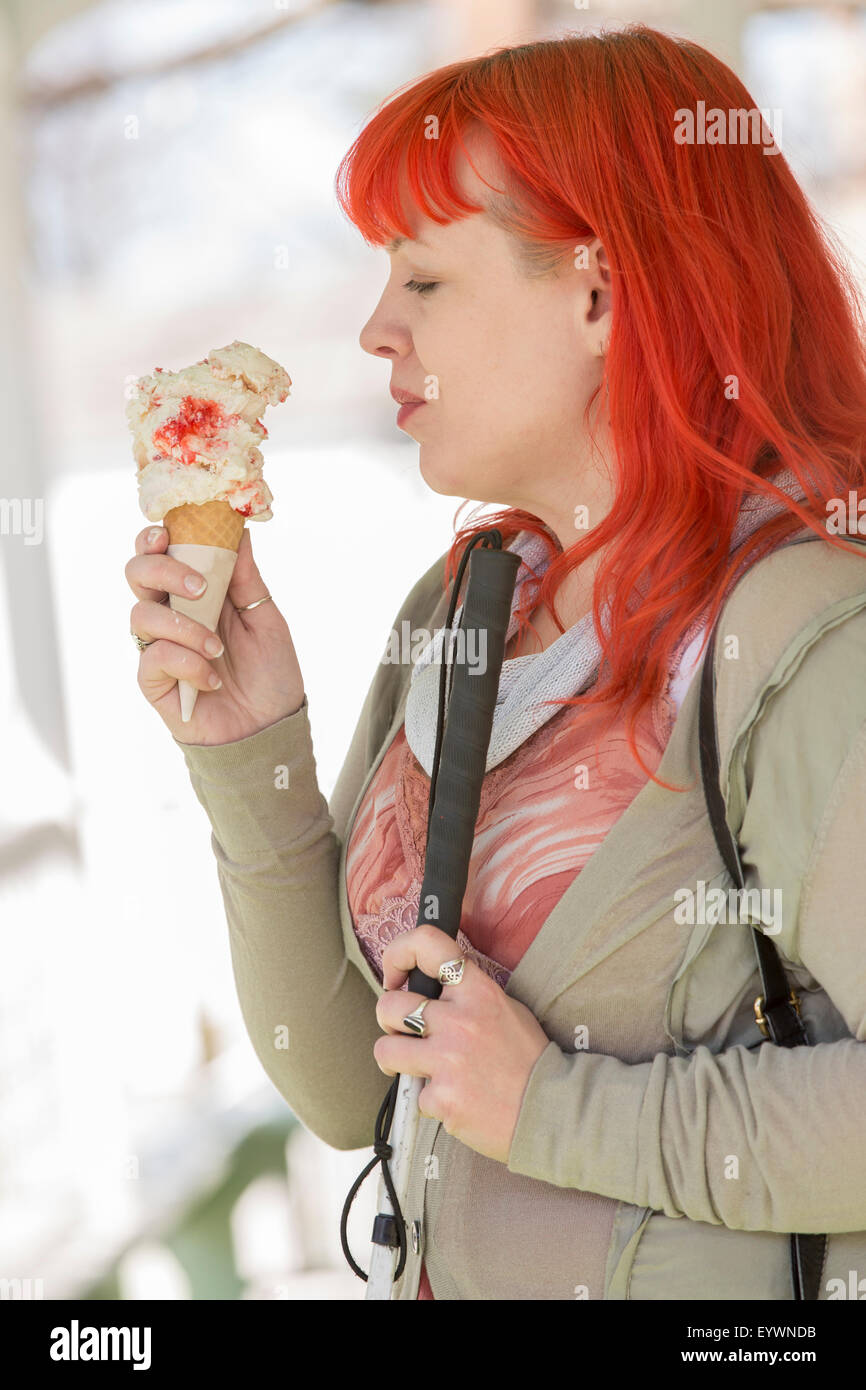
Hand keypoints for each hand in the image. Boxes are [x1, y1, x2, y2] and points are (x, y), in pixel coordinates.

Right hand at [125, 523, 305, 744]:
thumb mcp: (266, 619)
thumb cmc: (270, 673)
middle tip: (199, 588)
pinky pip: (154, 658)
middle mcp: (171, 615)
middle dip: (162, 571)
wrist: (271, 728)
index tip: (168, 532)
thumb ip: (246, 578)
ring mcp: (159, 647)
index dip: (154, 538)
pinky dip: (186, 663)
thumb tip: (240, 530)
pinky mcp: (153, 681)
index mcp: (195, 593)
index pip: (160, 554)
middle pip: (137, 574)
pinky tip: (213, 679)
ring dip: (184, 627)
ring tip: (218, 648)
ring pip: (140, 616)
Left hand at [373, 924, 549, 1164]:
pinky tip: (456, 1100)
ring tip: (416, 1067)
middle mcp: (459, 1020)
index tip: (395, 977)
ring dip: (394, 1060)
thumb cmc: (529, 1059)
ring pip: (385, 1050)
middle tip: (402, 1032)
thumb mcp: (506, 1008)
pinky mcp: (442, 1098)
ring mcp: (448, 1060)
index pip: (428, 945)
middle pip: (389, 1005)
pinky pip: (415, 1095)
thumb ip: (467, 995)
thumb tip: (429, 991)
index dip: (398, 954)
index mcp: (478, 991)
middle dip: (387, 1019)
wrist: (551, 1110)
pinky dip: (430, 1101)